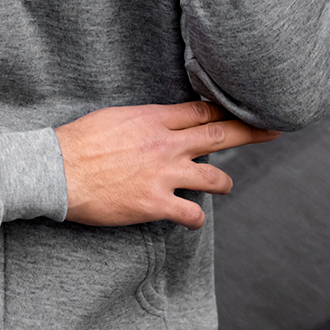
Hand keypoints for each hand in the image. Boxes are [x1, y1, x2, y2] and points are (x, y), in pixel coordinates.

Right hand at [55, 100, 279, 229]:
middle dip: (251, 132)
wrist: (56, 170)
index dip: (226, 111)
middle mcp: (165, 144)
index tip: (243, 110)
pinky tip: (192, 219)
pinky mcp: (155, 204)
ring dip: (224, 182)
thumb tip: (158, 124)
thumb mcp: (114, 117)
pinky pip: (191, 213)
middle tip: (272, 132)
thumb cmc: (77, 142)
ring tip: (225, 185)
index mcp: (153, 119)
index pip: (201, 111)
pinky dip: (195, 218)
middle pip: (219, 134)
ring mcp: (163, 174)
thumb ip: (142, 120)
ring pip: (214, 177)